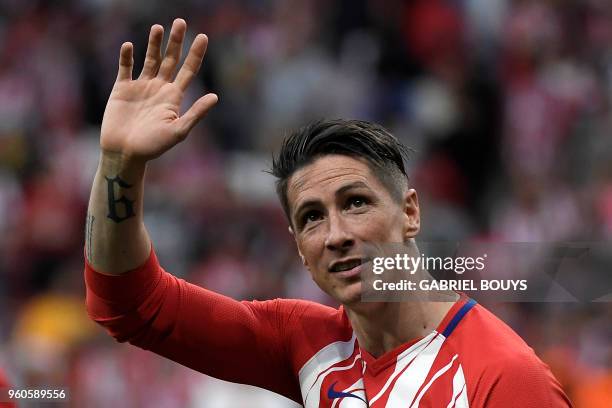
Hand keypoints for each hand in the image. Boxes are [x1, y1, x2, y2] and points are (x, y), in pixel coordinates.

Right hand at [100, 18, 217, 162]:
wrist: (124, 153)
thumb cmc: (153, 147)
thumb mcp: (178, 131)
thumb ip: (196, 113)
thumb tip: (215, 96)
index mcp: (174, 97)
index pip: (188, 70)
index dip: (196, 54)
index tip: (203, 36)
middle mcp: (159, 88)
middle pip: (170, 59)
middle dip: (176, 41)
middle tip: (180, 22)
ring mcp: (141, 87)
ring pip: (149, 59)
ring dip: (153, 43)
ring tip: (158, 27)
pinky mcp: (122, 89)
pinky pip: (125, 68)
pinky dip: (127, 56)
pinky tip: (129, 45)